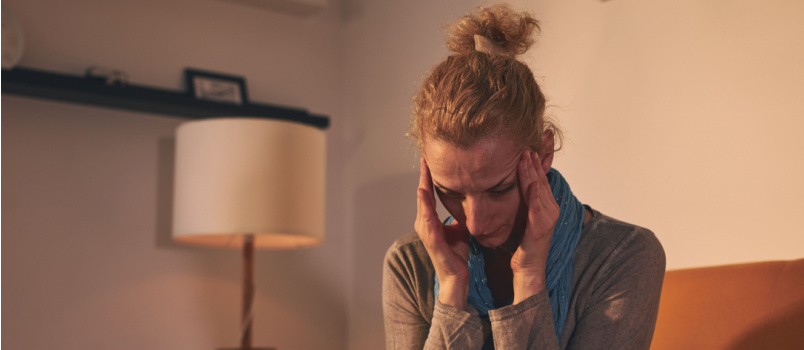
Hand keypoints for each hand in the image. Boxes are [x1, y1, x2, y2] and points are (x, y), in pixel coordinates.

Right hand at [415, 157, 470, 308]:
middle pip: (423, 193)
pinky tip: (424, 192)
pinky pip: (427, 219)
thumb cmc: (457, 254)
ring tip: (424, 168)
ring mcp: (426, 232)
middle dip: (424, 175)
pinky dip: (425, 205)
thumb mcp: (460, 228)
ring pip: (422, 203)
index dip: (430, 175)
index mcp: (430, 219)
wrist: (457, 278)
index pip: (429, 192)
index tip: (431, 157)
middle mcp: (424, 223)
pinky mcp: (431, 241)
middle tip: (425, 155)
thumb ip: (459, 213)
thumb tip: (469, 198)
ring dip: (422, 185)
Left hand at [511, 150, 558, 303]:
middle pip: (540, 179)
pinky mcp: (542, 227)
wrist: (527, 269)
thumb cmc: (522, 245)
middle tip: (526, 143)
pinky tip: (529, 181)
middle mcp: (550, 208)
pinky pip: (538, 206)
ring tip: (526, 154)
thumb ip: (519, 201)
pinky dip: (534, 192)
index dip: (532, 162)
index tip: (524, 145)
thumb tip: (508, 185)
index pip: (538, 178)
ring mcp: (548, 217)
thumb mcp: (519, 217)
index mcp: (545, 205)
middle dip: (534, 160)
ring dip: (533, 171)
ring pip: (539, 188)